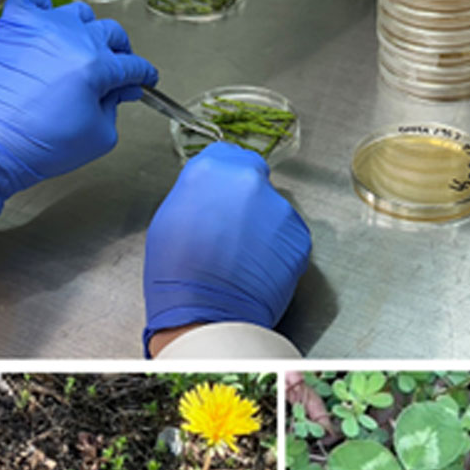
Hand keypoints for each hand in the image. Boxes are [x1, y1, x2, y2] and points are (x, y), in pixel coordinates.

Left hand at [0, 0, 158, 215]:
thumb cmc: (41, 145)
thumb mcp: (99, 137)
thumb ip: (116, 107)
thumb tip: (120, 90)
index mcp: (96, 66)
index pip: (132, 65)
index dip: (143, 75)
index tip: (143, 79)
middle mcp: (72, 39)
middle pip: (111, 33)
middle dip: (120, 52)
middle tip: (116, 67)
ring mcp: (43, 28)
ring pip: (78, 13)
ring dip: (85, 30)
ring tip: (80, 48)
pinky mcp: (15, 27)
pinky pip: (30, 0)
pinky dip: (40, 7)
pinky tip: (45, 23)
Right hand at [141, 143, 312, 353]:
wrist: (205, 313)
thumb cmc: (175, 271)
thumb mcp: (170, 216)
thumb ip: (197, 193)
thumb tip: (211, 194)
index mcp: (213, 169)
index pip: (227, 156)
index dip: (222, 179)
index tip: (219, 197)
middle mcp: (250, 180)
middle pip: (252, 181)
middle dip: (244, 201)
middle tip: (228, 231)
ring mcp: (279, 208)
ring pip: (272, 209)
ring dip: (261, 226)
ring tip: (241, 256)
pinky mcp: (299, 237)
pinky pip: (287, 236)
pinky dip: (276, 249)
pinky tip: (257, 268)